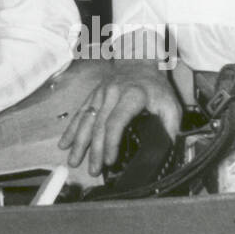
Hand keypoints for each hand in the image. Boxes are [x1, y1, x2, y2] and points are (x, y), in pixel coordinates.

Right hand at [59, 60, 181, 176]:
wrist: (139, 62)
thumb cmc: (156, 87)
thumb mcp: (171, 105)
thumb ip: (170, 128)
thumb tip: (167, 151)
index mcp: (132, 96)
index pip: (116, 121)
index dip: (111, 143)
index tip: (110, 161)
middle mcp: (112, 94)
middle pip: (99, 125)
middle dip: (94, 150)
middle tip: (93, 171)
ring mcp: (100, 94)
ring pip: (85, 120)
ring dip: (79, 143)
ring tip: (73, 161)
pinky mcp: (93, 96)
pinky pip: (80, 114)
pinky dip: (71, 130)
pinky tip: (64, 143)